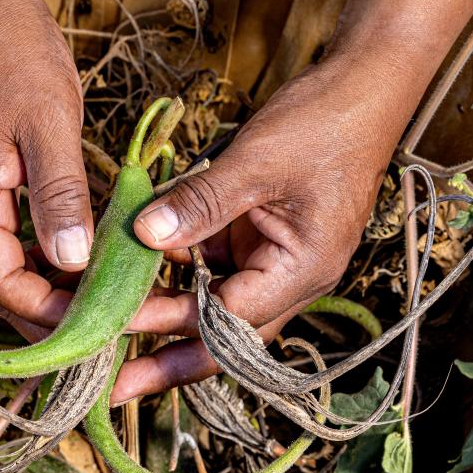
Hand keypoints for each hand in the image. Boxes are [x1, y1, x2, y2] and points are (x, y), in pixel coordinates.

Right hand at [0, 0, 91, 332]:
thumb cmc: (18, 58)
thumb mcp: (49, 124)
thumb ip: (59, 194)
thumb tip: (72, 259)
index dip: (44, 311)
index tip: (94, 322)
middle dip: (43, 315)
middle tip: (101, 325)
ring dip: (43, 293)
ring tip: (97, 301)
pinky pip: (6, 244)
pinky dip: (41, 263)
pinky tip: (80, 263)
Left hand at [113, 57, 403, 402]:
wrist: (363, 87)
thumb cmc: (326, 123)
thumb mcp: (257, 161)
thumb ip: (200, 202)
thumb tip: (143, 236)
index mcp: (303, 270)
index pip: (230, 320)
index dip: (171, 328)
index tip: (117, 330)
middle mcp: (290, 276)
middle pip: (223, 335)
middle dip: (168, 359)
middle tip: (112, 385)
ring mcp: (273, 258)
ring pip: (212, 303)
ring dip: (165, 313)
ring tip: (109, 330)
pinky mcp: (256, 235)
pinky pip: (210, 264)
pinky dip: (173, 267)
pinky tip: (132, 268)